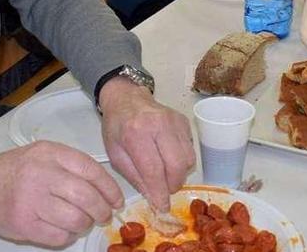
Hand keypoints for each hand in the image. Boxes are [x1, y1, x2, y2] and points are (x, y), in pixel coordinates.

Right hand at [0, 141, 122, 246]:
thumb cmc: (15, 171)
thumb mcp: (42, 154)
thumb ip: (71, 165)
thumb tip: (106, 189)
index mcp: (49, 153)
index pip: (90, 170)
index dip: (109, 188)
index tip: (116, 200)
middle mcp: (40, 174)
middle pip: (86, 197)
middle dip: (102, 210)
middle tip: (103, 215)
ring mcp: (30, 201)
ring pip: (76, 219)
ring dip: (85, 224)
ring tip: (82, 221)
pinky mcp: (23, 224)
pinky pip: (59, 237)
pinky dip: (68, 236)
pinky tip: (64, 229)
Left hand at [99, 78, 194, 212]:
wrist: (126, 98)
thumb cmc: (117, 127)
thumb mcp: (116, 155)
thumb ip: (135, 177)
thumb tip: (154, 198)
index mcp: (136, 133)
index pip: (154, 170)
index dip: (160, 192)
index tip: (162, 206)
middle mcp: (159, 125)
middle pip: (176, 165)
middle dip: (173, 185)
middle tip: (164, 191)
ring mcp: (174, 122)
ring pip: (188, 159)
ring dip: (179, 174)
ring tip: (165, 174)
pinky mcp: (184, 121)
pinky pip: (190, 149)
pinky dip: (182, 160)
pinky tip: (169, 157)